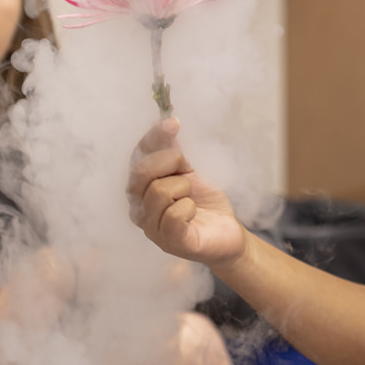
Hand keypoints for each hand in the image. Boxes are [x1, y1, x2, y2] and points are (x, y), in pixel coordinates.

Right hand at [127, 118, 245, 265]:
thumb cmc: (204, 202)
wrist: (226, 231)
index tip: (173, 123)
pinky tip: (193, 212)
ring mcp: (151, 227)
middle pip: (142, 171)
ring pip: (160, 191)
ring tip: (190, 198)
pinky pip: (173, 215)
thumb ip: (172, 151)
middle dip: (171, 162)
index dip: (153, 137)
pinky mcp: (169, 241)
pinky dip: (189, 208)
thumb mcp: (187, 171)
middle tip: (188, 169)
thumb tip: (165, 122)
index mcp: (140, 189)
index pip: (137, 156)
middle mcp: (138, 208)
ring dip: (184, 188)